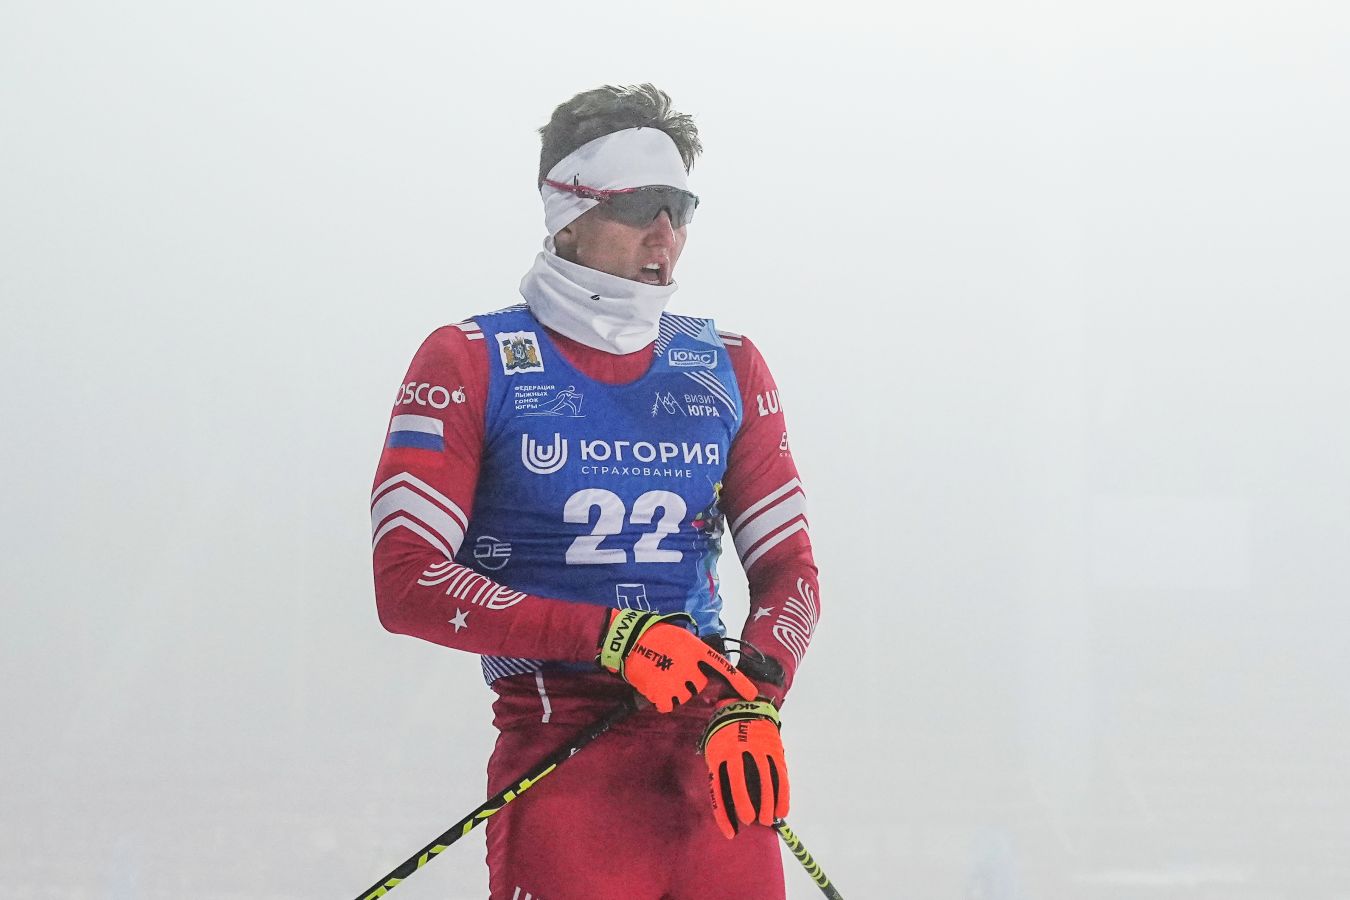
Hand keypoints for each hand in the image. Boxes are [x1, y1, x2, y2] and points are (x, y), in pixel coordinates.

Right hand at [598, 609, 756, 712]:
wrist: (629, 640)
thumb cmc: (653, 635)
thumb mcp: (681, 638)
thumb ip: (694, 654)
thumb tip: (701, 670)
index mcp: (696, 650)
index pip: (722, 667)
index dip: (739, 682)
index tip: (752, 695)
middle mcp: (690, 666)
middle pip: (698, 686)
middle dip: (688, 682)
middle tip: (671, 669)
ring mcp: (676, 680)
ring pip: (683, 696)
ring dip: (673, 691)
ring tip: (659, 674)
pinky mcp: (661, 692)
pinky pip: (667, 704)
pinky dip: (661, 700)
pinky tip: (653, 686)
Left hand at [700, 698, 788, 837]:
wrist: (744, 705)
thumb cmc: (725, 734)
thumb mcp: (714, 749)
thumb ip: (718, 772)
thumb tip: (723, 802)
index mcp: (719, 756)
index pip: (719, 790)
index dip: (724, 814)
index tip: (730, 833)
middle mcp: (737, 752)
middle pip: (740, 783)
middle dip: (745, 806)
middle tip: (751, 821)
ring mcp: (757, 750)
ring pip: (764, 781)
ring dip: (768, 804)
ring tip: (768, 820)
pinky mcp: (773, 749)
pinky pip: (779, 775)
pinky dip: (782, 794)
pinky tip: (783, 810)